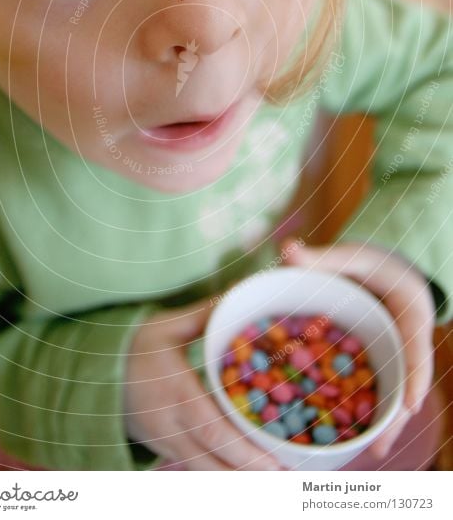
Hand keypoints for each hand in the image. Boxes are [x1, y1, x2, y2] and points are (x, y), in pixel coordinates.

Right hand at [124, 297, 282, 469]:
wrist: (90, 371)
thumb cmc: (131, 345)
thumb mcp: (165, 325)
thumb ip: (204, 315)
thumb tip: (238, 293)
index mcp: (174, 393)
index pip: (211, 429)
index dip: (244, 450)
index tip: (275, 461)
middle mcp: (169, 426)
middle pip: (213, 464)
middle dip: (251, 474)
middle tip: (287, 476)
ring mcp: (164, 443)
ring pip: (205, 474)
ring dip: (238, 478)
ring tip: (274, 477)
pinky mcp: (163, 449)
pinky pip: (196, 470)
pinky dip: (222, 474)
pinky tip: (245, 471)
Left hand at [281, 238, 434, 458]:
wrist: (388, 272)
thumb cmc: (376, 263)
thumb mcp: (355, 255)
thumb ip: (324, 257)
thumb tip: (287, 248)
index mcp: (411, 313)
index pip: (417, 347)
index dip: (414, 376)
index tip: (410, 404)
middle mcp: (407, 342)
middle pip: (406, 382)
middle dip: (396, 416)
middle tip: (381, 446)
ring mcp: (396, 357)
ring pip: (392, 392)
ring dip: (381, 422)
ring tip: (369, 454)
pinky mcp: (381, 365)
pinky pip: (376, 389)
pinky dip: (365, 410)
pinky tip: (351, 436)